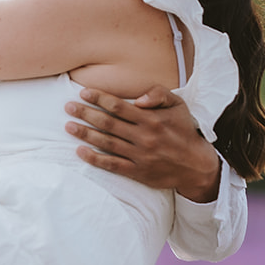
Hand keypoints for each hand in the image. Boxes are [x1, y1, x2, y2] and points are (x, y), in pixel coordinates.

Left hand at [65, 85, 222, 201]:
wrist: (196, 164)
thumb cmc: (183, 130)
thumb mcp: (178, 105)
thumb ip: (158, 94)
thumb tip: (137, 98)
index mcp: (151, 119)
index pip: (118, 106)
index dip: (99, 98)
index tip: (83, 93)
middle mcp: (143, 137)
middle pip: (108, 123)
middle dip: (85, 114)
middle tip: (68, 107)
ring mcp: (139, 156)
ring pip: (106, 143)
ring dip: (85, 134)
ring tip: (68, 126)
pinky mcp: (138, 172)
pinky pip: (112, 165)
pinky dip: (94, 159)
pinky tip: (80, 151)